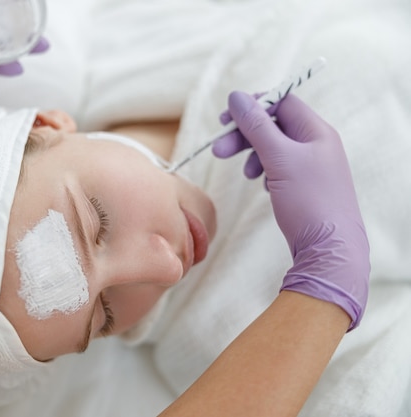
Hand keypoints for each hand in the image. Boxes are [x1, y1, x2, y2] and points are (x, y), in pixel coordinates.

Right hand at [213, 91, 369, 329]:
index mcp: (316, 132)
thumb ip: (256, 126)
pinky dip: (264, 171)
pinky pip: (278, 167)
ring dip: (252, 155)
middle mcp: (316, 145)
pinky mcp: (304, 186)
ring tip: (244, 174)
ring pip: (273, 148)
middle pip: (273, 126)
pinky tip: (262, 185)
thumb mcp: (279, 158)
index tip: (227, 118)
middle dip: (244, 135)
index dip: (253, 106)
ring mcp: (311, 166)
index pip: (282, 102)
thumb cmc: (309, 200)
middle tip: (218, 150)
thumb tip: (236, 96)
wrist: (329, 249)